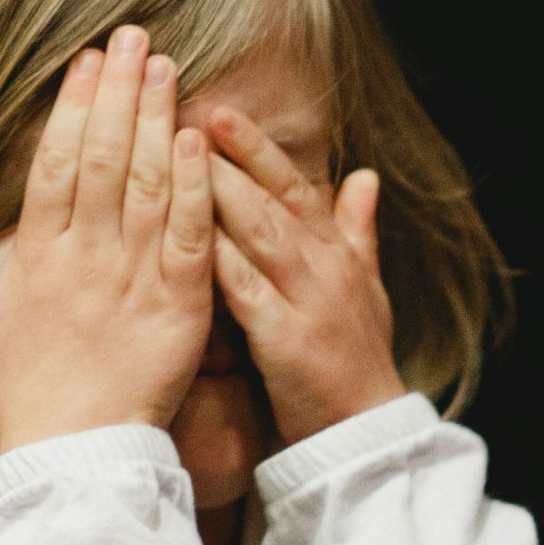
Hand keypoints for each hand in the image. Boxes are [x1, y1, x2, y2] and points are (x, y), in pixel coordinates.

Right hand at [0, 25, 216, 454]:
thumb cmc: (13, 401)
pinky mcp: (178, 308)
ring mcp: (132, 281)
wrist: (71, 462)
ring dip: (160, 120)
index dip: (72, 107)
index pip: (55, 165)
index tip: (87, 60)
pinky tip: (199, 139)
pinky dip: (195, 186)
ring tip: (169, 68)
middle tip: (137, 37)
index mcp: (33, 259)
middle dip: (120, 92)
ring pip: (148, 185)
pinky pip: (189, 235)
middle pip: (104, 158)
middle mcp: (83, 260)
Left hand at [203, 106, 406, 446]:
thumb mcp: (366, 288)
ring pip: (259, 233)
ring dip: (219, 192)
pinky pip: (247, 292)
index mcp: (335, 252)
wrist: (366, 434)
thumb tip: (366, 175)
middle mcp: (324, 266)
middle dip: (228, 155)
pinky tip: (184, 238)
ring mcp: (308, 301)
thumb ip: (357, 230)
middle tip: (183, 114)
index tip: (218, 110)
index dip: (255, 147)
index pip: (292, 185)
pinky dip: (218, 262)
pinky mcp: (287, 340)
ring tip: (177, 156)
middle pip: (271, 198)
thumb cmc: (357, 360)